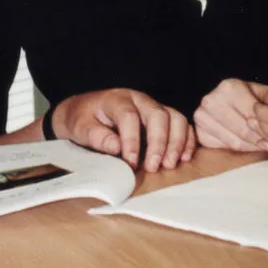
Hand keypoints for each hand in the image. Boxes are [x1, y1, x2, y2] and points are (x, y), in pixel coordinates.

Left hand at [51, 89, 194, 171]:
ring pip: (175, 118)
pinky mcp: (162, 117)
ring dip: (177, 142)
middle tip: (153, 167)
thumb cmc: (82, 119)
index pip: (129, 117)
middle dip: (159, 143)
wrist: (84, 110)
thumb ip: (96, 136)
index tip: (131, 163)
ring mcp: (153, 107)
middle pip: (158, 115)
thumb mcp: (80, 126)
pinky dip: (187, 141)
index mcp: (116, 99)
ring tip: (170, 164)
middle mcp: (139, 100)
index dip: (132, 141)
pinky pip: (182, 124)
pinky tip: (183, 158)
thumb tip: (117, 147)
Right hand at [194, 78, 267, 151]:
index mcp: (228, 87)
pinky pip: (224, 148)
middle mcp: (211, 101)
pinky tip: (249, 145)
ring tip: (264, 146)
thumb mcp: (263, 93)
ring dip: (253, 147)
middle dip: (262, 140)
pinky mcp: (200, 132)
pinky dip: (239, 150)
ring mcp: (202, 117)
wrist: (225, 100)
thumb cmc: (247, 96)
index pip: (253, 115)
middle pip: (244, 131)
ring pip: (235, 142)